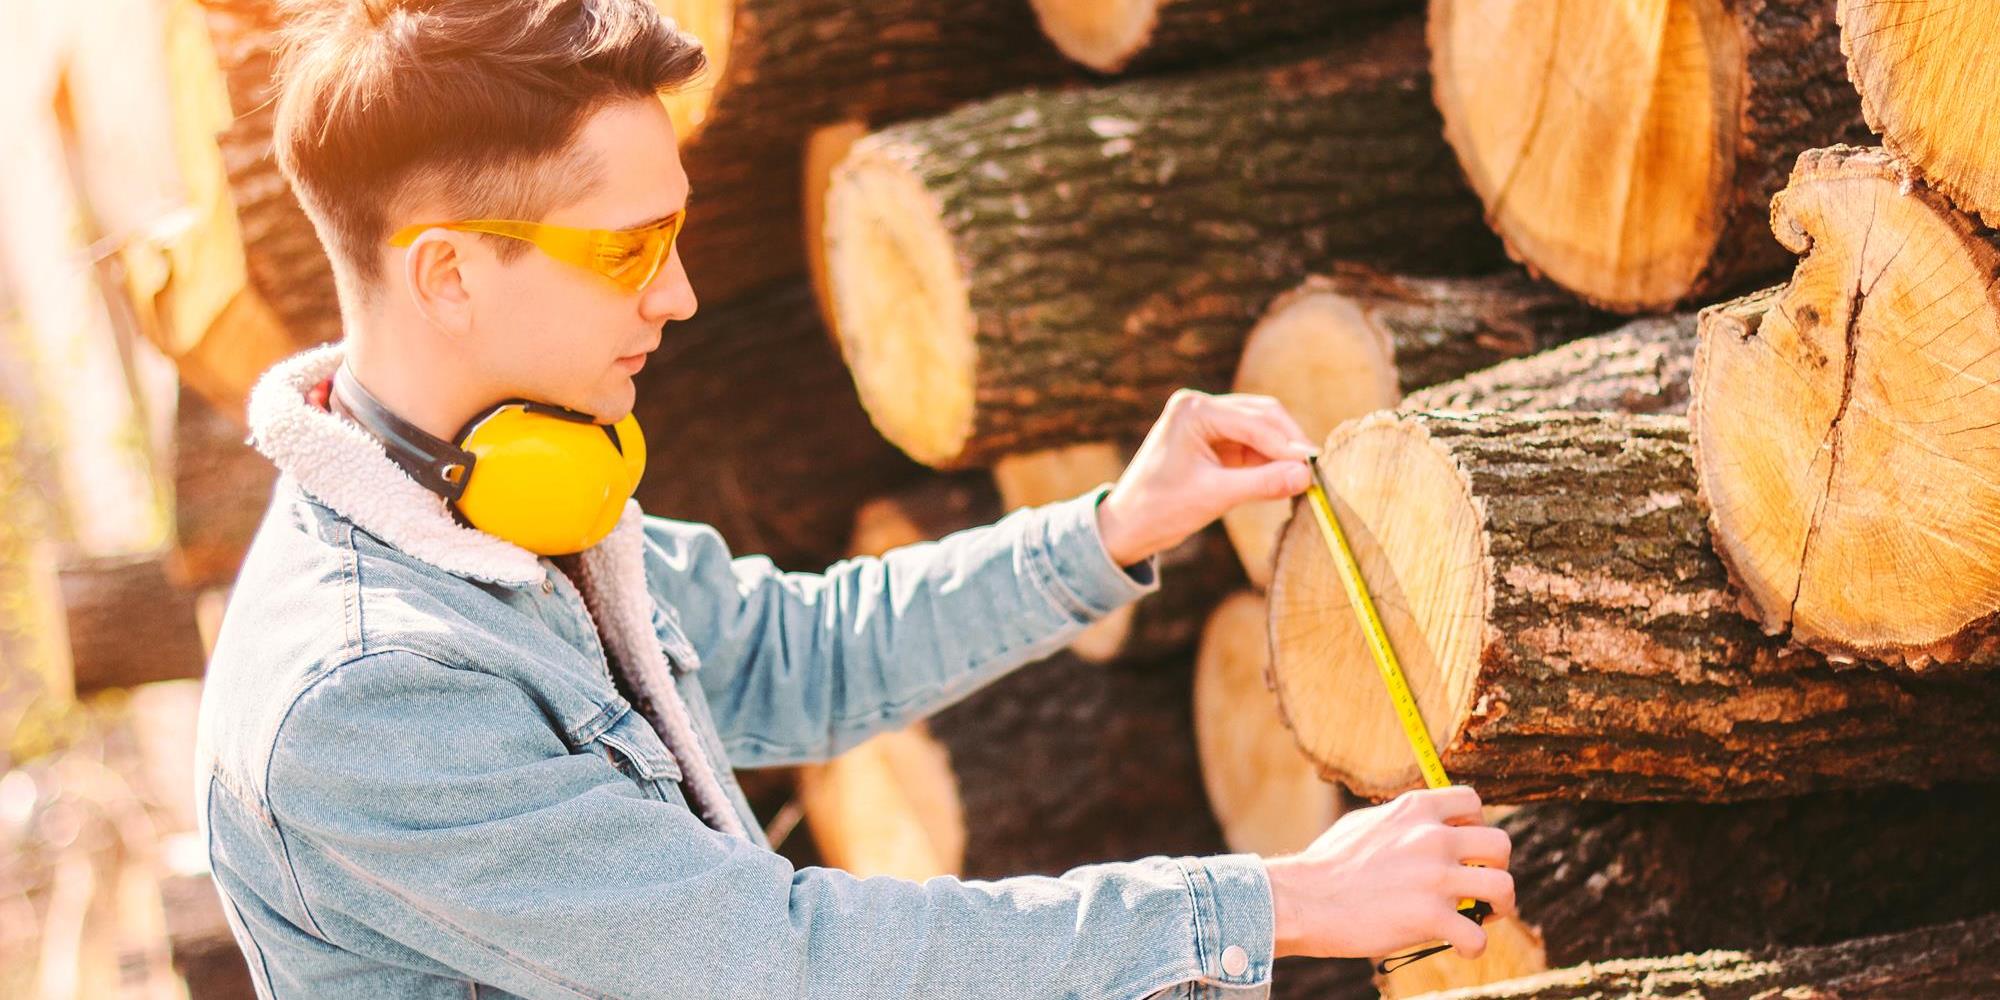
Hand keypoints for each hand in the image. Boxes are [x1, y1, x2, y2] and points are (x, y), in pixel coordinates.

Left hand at [1095, 389, 1318, 565]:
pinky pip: (1252, 445)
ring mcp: (1208, 422)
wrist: (1127, 526)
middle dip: (1289, 444)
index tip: (1316, 468)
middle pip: (1263, 416)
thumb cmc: (1160, 509)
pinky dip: (1270, 460)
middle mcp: (1201, 407)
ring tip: (1305, 479)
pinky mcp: (1214, 440)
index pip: (1254, 421)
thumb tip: (1306, 476)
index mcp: (1193, 410)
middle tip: (1316, 472)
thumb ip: (1261, 483)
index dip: (1288, 445)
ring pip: (1262, 429)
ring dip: (1282, 452)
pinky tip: (1286, 479)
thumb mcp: (1214, 496)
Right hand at [1262, 786, 1514, 960]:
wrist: (1302, 900)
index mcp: (1415, 810)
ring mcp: (1434, 878)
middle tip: (1482, 886)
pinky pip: (1477, 936)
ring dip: (1500, 906)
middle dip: (1498, 867)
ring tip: (1484, 917)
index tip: (1466, 848)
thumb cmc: (1326, 865)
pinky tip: (1460, 947)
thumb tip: (1420, 825)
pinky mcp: (1430, 917)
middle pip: (1501, 844)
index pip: (1473, 803)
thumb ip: (1399, 822)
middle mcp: (1431, 838)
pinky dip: (1474, 946)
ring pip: (1503, 887)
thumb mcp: (1365, 824)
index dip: (1478, 826)